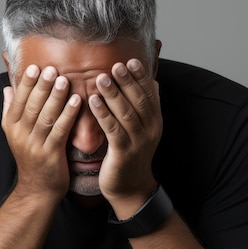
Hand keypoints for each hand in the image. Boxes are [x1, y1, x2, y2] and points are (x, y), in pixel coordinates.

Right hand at [2, 64, 81, 198]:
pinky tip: (77, 101)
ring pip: (45, 116)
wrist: (37, 189)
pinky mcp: (51, 154)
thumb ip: (11, 110)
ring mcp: (35, 145)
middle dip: (42, 86)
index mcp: (11, 126)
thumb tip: (7, 88)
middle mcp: (21, 134)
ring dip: (56, 97)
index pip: (18, 100)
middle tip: (52, 68)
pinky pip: (60, 131)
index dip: (26, 83)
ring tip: (65, 80)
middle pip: (32, 106)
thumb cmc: (30, 157)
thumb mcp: (14, 134)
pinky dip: (68, 114)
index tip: (34, 66)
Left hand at [90, 59, 162, 212]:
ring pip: (126, 113)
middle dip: (127, 81)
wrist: (130, 188)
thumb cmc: (131, 155)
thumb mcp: (144, 129)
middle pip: (139, 100)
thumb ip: (146, 106)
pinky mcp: (123, 152)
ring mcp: (137, 141)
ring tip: (101, 78)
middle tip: (115, 64)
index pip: (150, 94)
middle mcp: (150, 129)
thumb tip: (153, 81)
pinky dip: (103, 113)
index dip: (141, 76)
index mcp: (155, 121)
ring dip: (113, 94)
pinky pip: (113, 129)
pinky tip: (93, 101)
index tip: (131, 60)